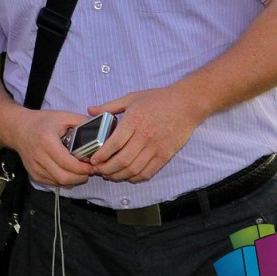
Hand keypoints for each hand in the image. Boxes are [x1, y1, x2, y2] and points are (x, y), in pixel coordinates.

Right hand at [10, 109, 94, 187]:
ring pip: (59, 183)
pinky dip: (65, 181)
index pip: (67, 162)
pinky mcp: (34, 175)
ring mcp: (35, 167)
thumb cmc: (41, 122)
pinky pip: (53, 183)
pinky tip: (69, 172)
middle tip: (90, 171)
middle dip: (81, 177)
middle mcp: (39, 156)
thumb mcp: (62, 116)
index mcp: (46, 141)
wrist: (18, 129)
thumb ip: (81, 122)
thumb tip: (100, 130)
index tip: (92, 166)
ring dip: (74, 180)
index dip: (82, 168)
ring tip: (81, 171)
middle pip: (64, 177)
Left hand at [88, 87, 203, 182]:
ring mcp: (156, 148)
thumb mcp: (131, 98)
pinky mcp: (165, 155)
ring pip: (134, 169)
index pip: (114, 143)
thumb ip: (109, 106)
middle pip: (122, 160)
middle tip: (97, 170)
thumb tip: (90, 109)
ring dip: (119, 175)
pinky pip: (148, 172)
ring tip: (109, 175)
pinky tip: (127, 176)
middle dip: (106, 169)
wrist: (186, 104)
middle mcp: (144, 136)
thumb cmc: (158, 99)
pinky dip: (135, 177)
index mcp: (134, 121)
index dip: (102, 155)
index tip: (93, 160)